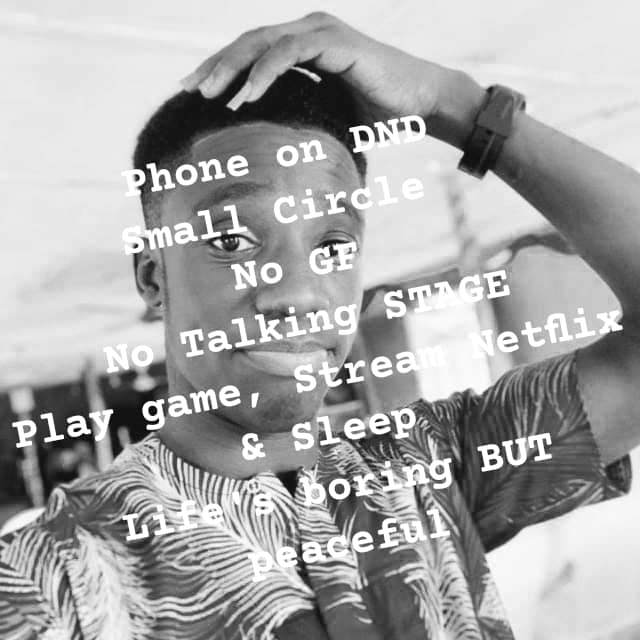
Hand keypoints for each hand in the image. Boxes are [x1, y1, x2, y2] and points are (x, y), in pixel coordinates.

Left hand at [180, 12, 484, 147]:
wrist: (421, 103)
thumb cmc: (377, 115)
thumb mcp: (327, 117)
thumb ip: (300, 119)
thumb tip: (272, 152)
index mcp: (305, 46)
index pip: (253, 53)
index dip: (222, 70)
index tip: (194, 94)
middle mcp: (309, 31)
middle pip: (248, 43)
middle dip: (214, 66)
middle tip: (186, 90)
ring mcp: (321, 32)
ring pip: (262, 43)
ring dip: (231, 68)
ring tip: (207, 94)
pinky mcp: (335, 42)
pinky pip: (290, 53)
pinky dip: (264, 72)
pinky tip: (245, 95)